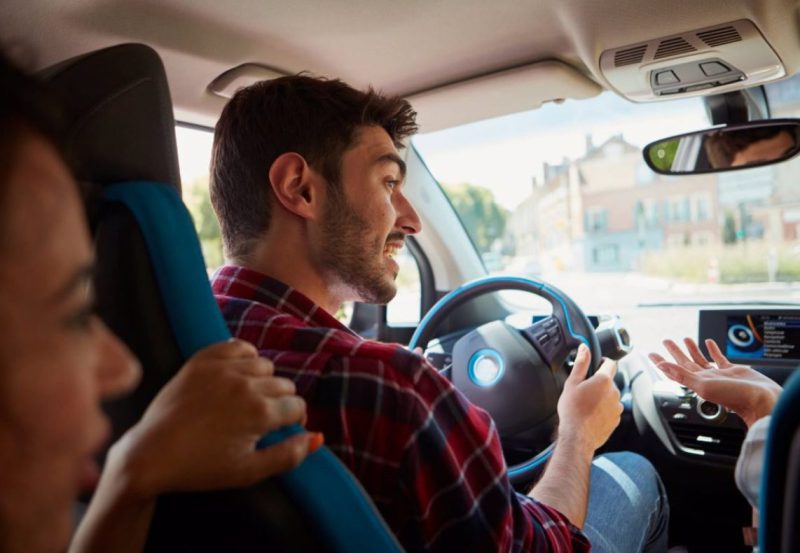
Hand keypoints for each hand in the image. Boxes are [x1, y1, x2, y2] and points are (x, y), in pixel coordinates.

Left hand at [108, 340, 321, 497]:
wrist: (150, 455)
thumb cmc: (200, 468)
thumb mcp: (249, 471)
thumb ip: (289, 455)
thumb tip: (317, 438)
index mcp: (260, 413)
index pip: (297, 406)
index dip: (295, 420)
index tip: (283, 429)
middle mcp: (245, 385)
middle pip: (284, 384)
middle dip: (280, 402)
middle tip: (263, 419)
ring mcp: (223, 369)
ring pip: (264, 365)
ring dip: (263, 380)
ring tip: (248, 399)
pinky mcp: (202, 360)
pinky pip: (237, 346)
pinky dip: (244, 357)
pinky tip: (237, 375)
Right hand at [556, 344, 621, 453]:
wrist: (578, 437)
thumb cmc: (572, 410)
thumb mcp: (572, 383)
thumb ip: (581, 363)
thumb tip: (584, 348)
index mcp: (604, 380)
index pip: (610, 363)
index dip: (603, 361)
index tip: (596, 365)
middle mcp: (614, 392)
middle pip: (609, 381)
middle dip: (599, 383)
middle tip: (584, 389)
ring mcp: (617, 407)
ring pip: (610, 396)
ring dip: (602, 397)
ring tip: (586, 404)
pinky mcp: (616, 420)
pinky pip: (611, 409)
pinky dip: (604, 410)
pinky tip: (591, 414)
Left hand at [649, 338, 781, 426]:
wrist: (760, 400)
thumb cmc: (733, 397)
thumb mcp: (702, 385)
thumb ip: (682, 375)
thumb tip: (662, 366)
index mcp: (696, 382)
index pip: (674, 370)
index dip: (662, 362)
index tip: (652, 354)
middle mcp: (705, 378)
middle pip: (685, 362)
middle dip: (674, 351)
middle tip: (666, 340)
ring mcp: (718, 374)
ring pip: (701, 359)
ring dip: (692, 349)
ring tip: (685, 338)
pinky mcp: (733, 370)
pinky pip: (719, 358)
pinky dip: (713, 350)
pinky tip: (709, 342)